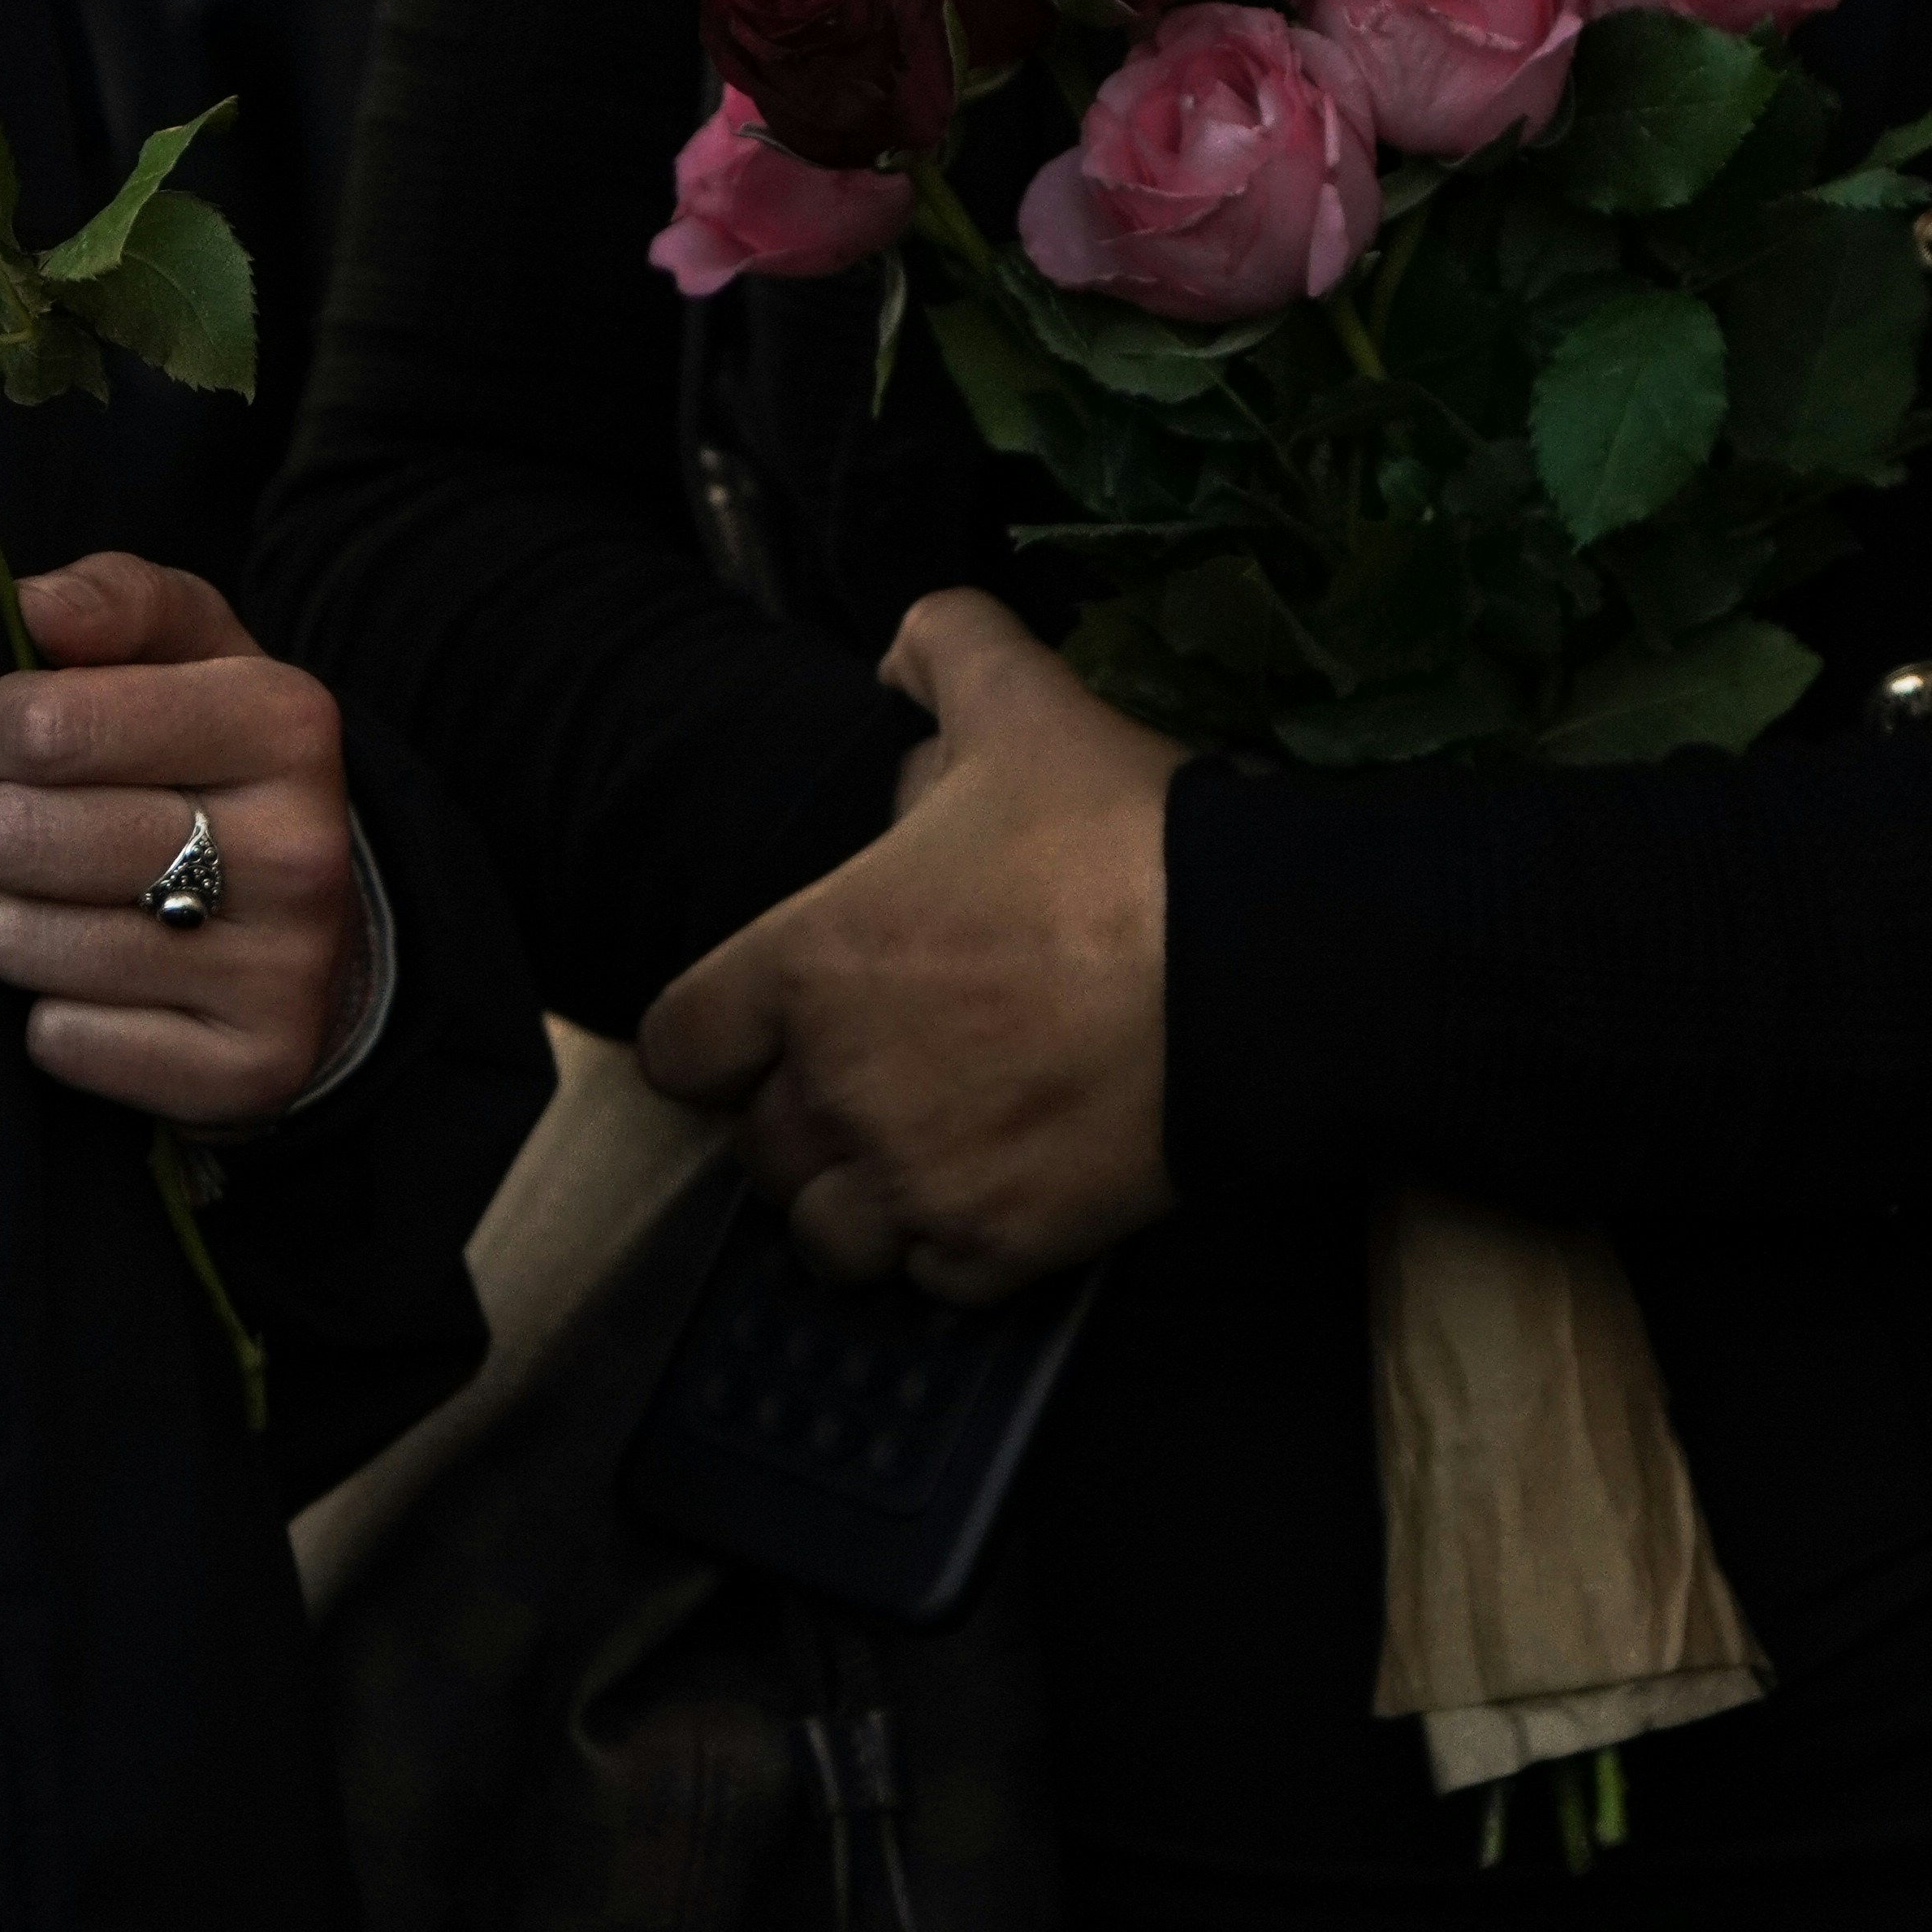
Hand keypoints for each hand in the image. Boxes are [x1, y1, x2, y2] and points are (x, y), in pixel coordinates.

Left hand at [0, 550, 353, 1123]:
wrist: (330, 938)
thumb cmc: (219, 773)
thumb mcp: (193, 658)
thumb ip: (117, 601)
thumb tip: (38, 607)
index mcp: (284, 723)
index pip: (45, 723)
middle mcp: (299, 850)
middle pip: (22, 836)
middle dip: (2, 831)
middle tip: (42, 833)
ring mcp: (281, 972)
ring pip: (26, 944)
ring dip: (22, 925)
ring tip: (79, 908)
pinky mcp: (251, 1072)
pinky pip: (62, 1039)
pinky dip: (61, 1017)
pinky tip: (111, 987)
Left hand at [637, 590, 1186, 1303]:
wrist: (1252, 970)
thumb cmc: (1119, 838)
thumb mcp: (1021, 702)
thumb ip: (941, 650)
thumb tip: (902, 651)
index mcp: (807, 966)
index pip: (678, 1044)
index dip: (714, 1039)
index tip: (763, 1030)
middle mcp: (836, 1090)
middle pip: (757, 1148)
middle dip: (800, 1119)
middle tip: (873, 1079)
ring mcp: (914, 1180)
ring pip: (828, 1236)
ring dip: (857, 1202)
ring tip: (917, 1156)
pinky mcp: (996, 1249)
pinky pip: (929, 1281)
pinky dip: (949, 1251)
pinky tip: (992, 1193)